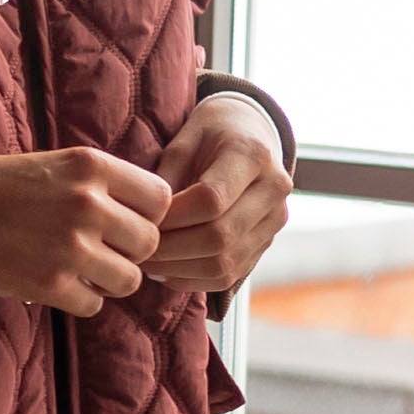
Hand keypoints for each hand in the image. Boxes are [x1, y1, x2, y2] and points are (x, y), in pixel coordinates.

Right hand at [0, 147, 174, 317]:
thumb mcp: (56, 163)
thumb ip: (101, 184)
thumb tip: (145, 216)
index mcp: (91, 167)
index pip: (160, 199)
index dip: (148, 216)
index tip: (127, 223)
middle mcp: (87, 204)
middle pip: (149, 243)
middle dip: (130, 252)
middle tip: (104, 251)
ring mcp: (70, 247)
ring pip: (128, 279)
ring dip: (110, 281)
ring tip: (84, 271)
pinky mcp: (50, 284)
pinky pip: (94, 304)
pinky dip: (81, 300)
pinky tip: (60, 285)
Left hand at [148, 95, 292, 297]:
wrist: (251, 134)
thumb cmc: (211, 133)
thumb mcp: (184, 140)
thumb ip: (165, 178)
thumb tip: (143, 221)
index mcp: (252, 154)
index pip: (211, 199)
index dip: (172, 217)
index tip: (142, 220)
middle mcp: (273, 190)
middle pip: (220, 236)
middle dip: (171, 249)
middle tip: (138, 248)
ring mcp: (275, 221)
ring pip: (225, 264)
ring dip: (179, 270)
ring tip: (148, 262)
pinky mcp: (266, 243)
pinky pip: (229, 275)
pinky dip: (193, 280)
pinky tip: (166, 271)